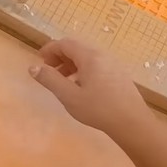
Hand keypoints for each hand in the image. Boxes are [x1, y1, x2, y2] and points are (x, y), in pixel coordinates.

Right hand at [29, 38, 152, 134]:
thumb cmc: (98, 109)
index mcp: (89, 56)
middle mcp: (102, 55)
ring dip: (72, 65)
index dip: (50, 49)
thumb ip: (50, 79)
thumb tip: (33, 67)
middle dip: (60, 57)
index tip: (39, 60)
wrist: (133, 123)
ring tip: (64, 82)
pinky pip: (97, 66)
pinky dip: (84, 71)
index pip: (65, 43)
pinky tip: (82, 89)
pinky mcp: (120, 75)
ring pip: (87, 58)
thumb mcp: (69, 96)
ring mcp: (113, 64)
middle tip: (49, 71)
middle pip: (77, 48)